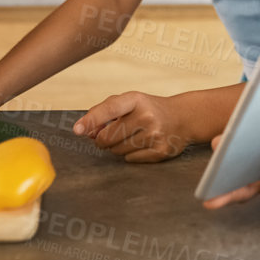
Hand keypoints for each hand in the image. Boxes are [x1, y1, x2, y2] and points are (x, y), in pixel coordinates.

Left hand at [74, 92, 194, 162]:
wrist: (182, 118)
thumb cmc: (148, 109)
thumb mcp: (129, 102)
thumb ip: (105, 111)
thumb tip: (86, 131)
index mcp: (136, 100)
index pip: (109, 109)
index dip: (91, 120)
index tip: (77, 129)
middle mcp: (147, 116)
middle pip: (109, 137)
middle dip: (103, 139)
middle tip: (109, 135)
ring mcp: (155, 135)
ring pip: (118, 150)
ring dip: (117, 147)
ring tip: (131, 136)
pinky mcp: (161, 151)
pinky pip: (131, 159)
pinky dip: (131, 154)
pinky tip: (142, 144)